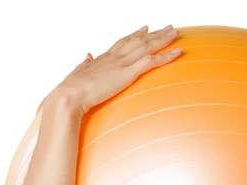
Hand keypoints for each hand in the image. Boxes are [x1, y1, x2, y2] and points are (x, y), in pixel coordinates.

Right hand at [38, 24, 180, 115]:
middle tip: (168, 27)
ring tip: (176, 33)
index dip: (134, 35)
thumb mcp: (76, 74)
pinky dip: (166, 56)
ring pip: (147, 46)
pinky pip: (151, 61)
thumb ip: (83, 65)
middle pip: (138, 40)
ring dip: (163, 39)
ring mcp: (121, 64)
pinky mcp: (127, 73)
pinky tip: (177, 52)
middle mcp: (114, 57)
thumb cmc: (69, 90)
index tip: (144, 28)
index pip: (122, 42)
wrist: (69, 96)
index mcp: (102, 59)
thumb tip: (86, 56)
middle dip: (154, 33)